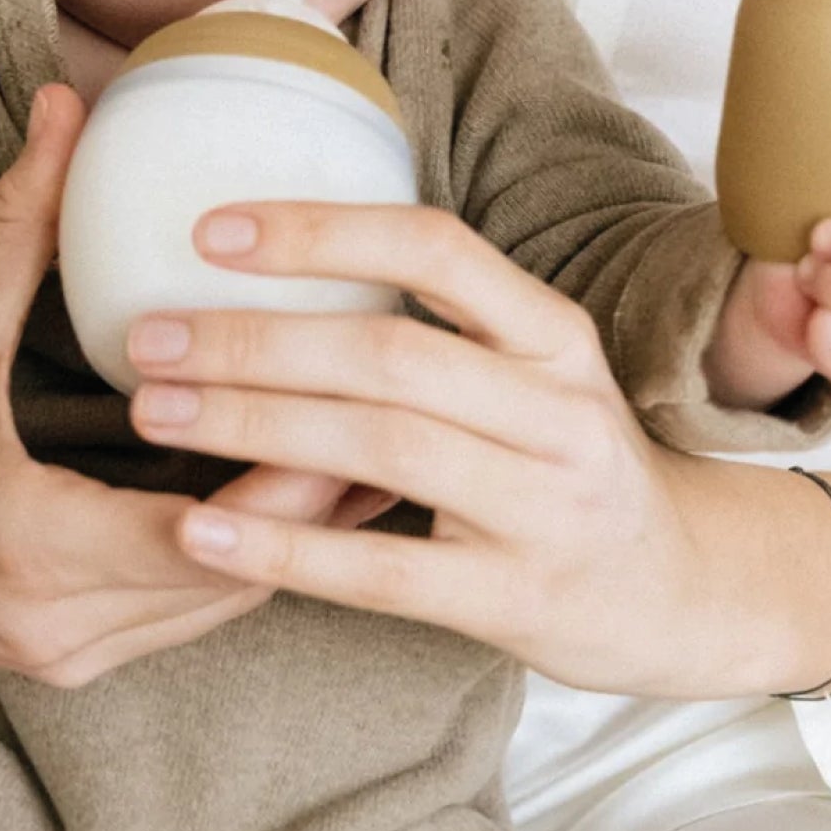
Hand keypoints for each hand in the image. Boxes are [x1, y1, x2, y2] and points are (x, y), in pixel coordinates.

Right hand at [0, 85, 374, 683]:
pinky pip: (182, 615)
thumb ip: (14, 227)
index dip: (288, 479)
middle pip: (233, 578)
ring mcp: (64, 655)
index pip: (202, 534)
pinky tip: (278, 488)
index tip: (354, 408)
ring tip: (358, 445)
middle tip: (383, 415)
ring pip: (215, 608)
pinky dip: (237, 557)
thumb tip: (69, 110)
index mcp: (29, 547)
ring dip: (284, 536)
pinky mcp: (65, 656)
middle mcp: (59, 625)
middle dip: (312, 503)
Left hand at [119, 203, 736, 696]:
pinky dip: (284, 547)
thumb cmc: (571, 461)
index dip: (321, 231)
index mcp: (553, 333)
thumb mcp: (535, 371)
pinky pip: (384, 572)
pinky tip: (202, 527)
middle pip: (388, 353)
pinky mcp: (518, 599)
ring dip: (254, 424)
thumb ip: (439, 327)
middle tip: (148, 335)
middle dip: (255, 338)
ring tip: (157, 409)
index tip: (212, 231)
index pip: (436, 249)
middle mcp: (557, 408)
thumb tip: (284, 262)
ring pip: (381, 446)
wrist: (682, 589)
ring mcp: (545, 506)